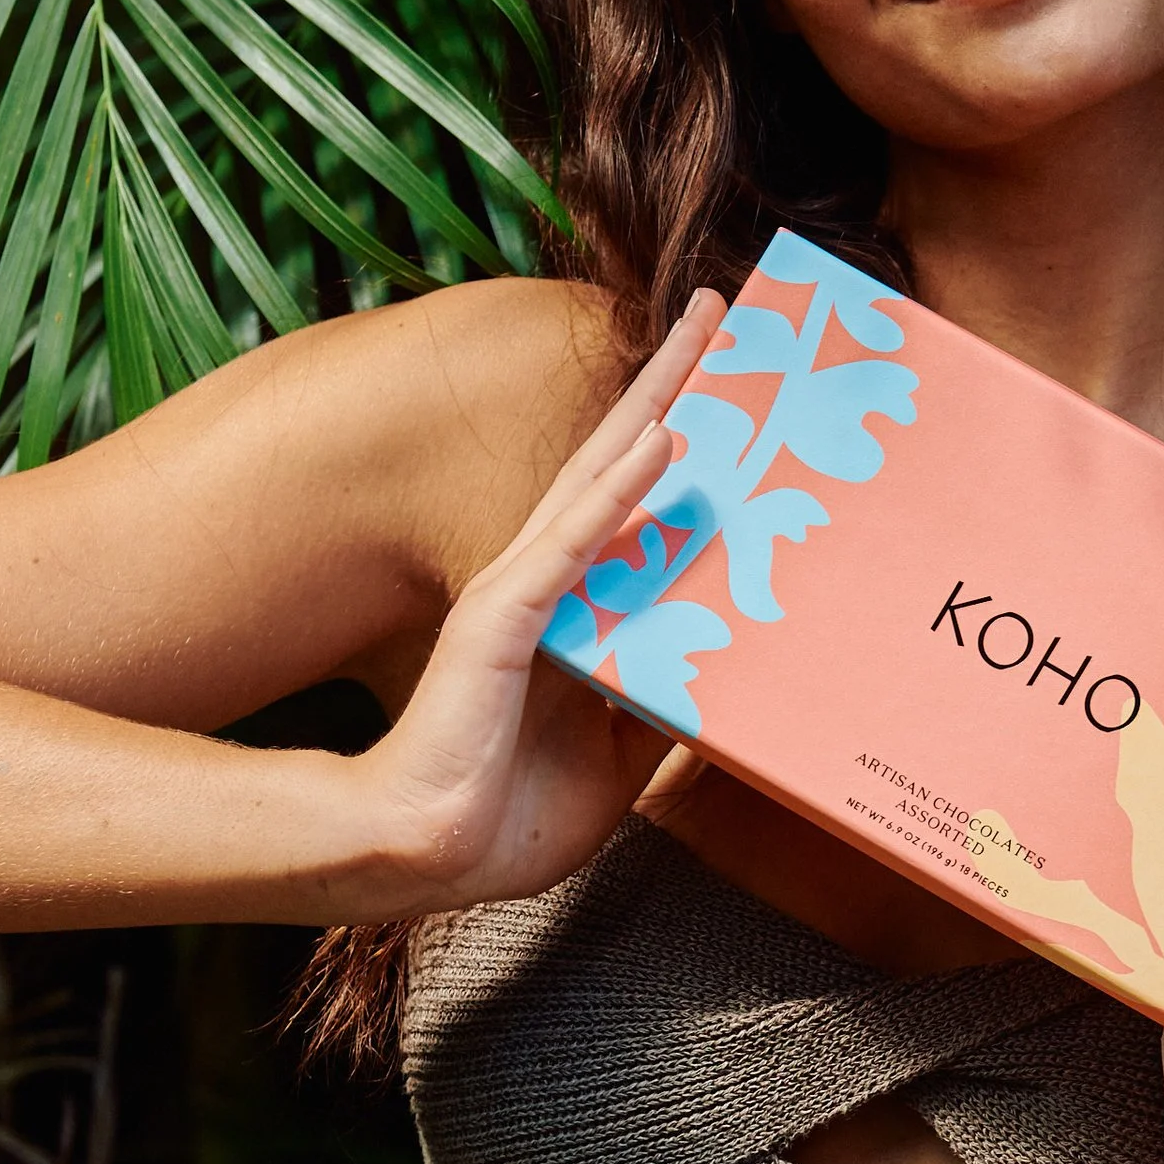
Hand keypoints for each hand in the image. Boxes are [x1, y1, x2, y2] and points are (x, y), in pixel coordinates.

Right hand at [340, 292, 725, 913]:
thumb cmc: (508, 814)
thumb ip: (658, 704)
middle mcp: (545, 577)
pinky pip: (573, 541)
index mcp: (568, 607)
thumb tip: (718, 679)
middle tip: (722, 308)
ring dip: (657, 399)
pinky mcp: (502, 619)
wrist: (430, 856)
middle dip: (673, 380)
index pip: (631, 500)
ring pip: (602, 472)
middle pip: (620, 456)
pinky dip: (620, 487)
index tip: (733, 382)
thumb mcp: (615, 758)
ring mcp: (522, 590)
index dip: (677, 434)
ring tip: (706, 332)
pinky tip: (664, 436)